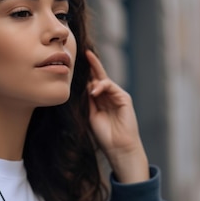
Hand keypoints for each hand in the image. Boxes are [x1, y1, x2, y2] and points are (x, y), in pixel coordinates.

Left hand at [86, 50, 148, 182]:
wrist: (118, 148)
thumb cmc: (104, 135)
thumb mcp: (90, 115)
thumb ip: (87, 101)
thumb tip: (82, 87)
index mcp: (99, 100)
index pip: (91, 83)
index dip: (85, 74)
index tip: (75, 64)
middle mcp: (108, 96)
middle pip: (99, 76)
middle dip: (92, 65)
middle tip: (85, 52)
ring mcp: (117, 96)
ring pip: (104, 80)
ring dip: (95, 80)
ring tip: (88, 88)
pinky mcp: (124, 98)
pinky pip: (112, 87)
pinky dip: (102, 86)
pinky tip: (95, 91)